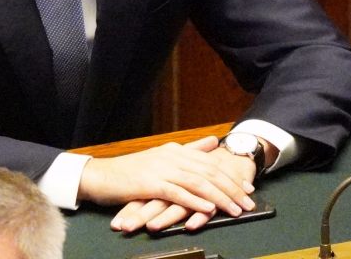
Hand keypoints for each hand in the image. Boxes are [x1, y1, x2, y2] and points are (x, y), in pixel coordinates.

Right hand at [78, 136, 249, 231]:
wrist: (101, 175)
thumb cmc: (130, 170)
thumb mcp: (162, 157)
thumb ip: (189, 149)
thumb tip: (213, 140)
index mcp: (175, 150)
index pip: (210, 163)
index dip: (231, 176)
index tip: (248, 188)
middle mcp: (170, 156)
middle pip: (209, 172)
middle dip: (232, 188)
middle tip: (249, 202)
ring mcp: (160, 169)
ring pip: (198, 183)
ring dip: (219, 198)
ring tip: (235, 209)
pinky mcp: (150, 184)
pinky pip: (177, 193)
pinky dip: (195, 201)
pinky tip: (208, 208)